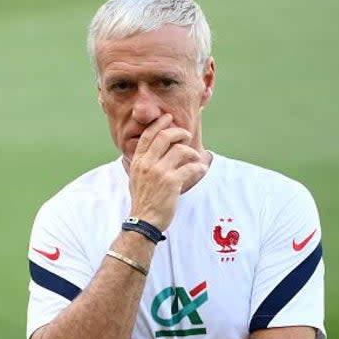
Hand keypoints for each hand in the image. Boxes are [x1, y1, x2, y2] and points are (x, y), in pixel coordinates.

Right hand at [126, 114, 207, 230]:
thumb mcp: (136, 178)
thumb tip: (152, 151)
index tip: (169, 118)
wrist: (144, 221)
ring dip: (192, 152)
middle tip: (187, 135)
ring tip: (196, 157)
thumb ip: (143, 163)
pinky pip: (191, 167)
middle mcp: (147, 164)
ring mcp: (159, 172)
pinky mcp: (172, 182)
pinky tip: (202, 169)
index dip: (159, 123)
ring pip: (180, 150)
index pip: (148, 135)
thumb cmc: (143, 201)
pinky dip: (199, 167)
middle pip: (165, 137)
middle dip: (179, 132)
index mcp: (138, 161)